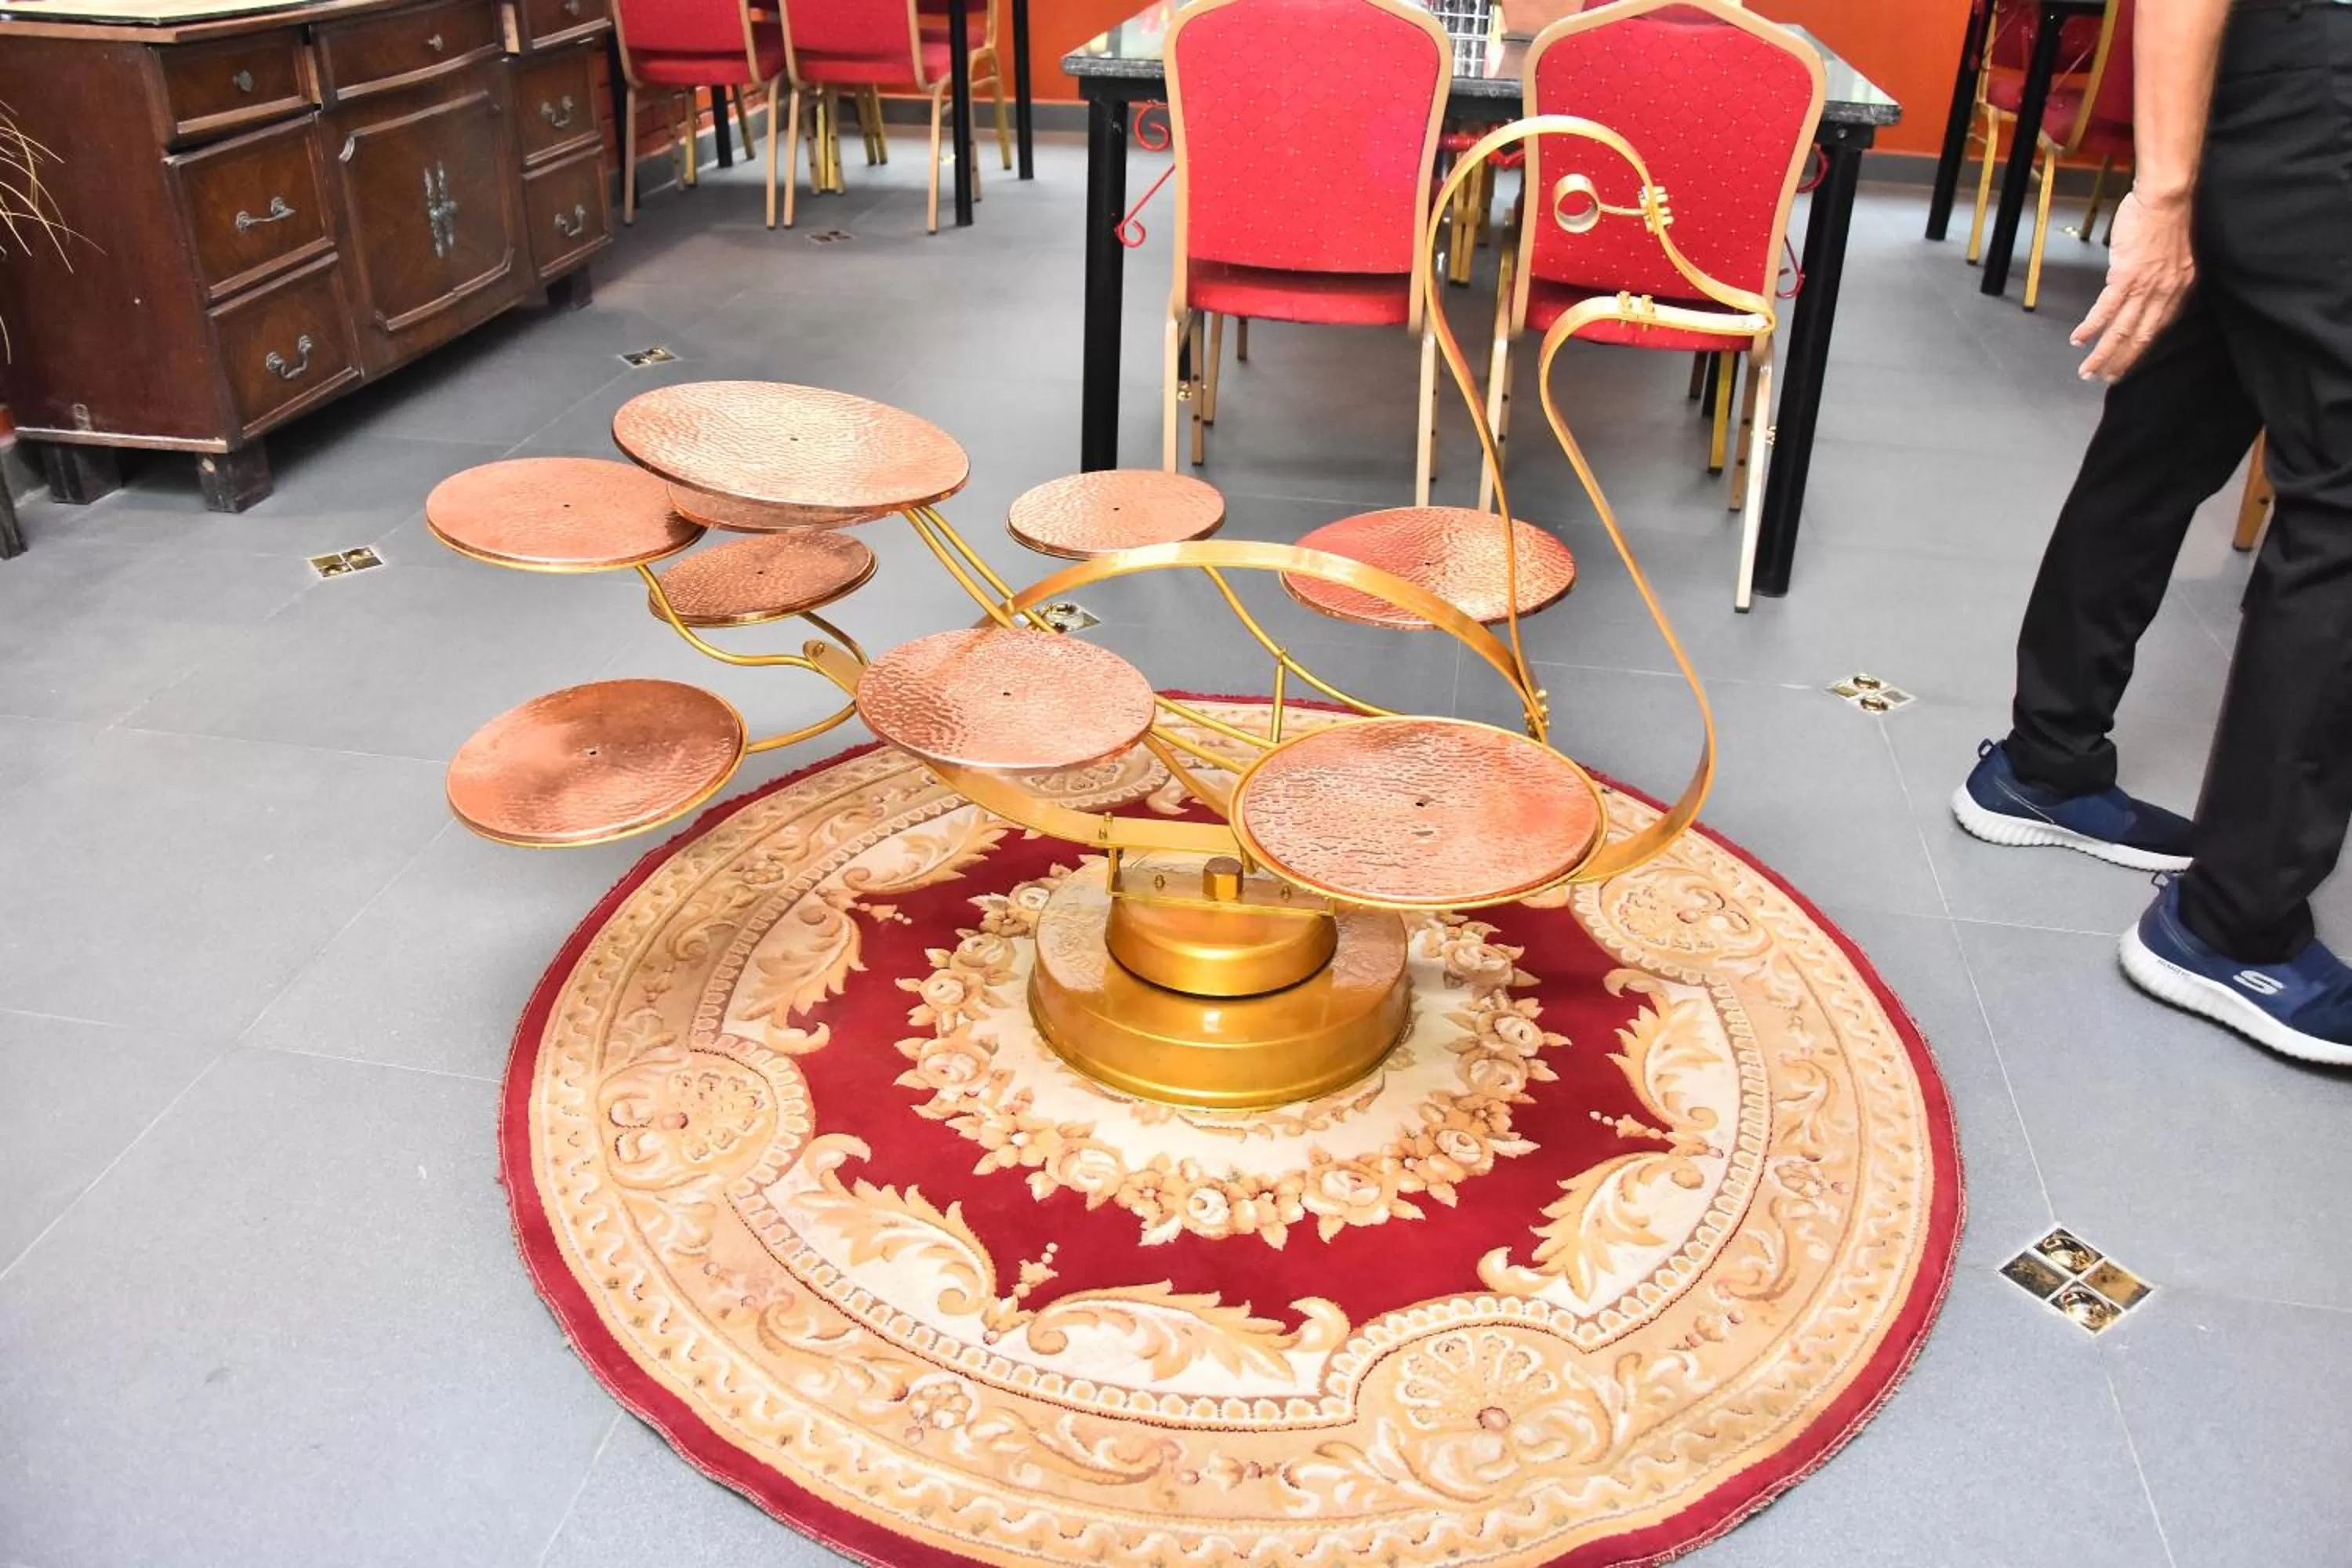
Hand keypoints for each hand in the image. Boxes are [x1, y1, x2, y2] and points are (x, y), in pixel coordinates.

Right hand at [2072, 190, 2195, 382]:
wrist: (2165, 197)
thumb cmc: (2166, 217)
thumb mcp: (2174, 252)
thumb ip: (2162, 275)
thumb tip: (2144, 287)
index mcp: (2179, 287)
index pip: (2158, 327)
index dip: (2141, 349)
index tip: (2128, 363)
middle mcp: (2166, 292)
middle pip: (2140, 336)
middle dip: (2122, 362)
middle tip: (2106, 379)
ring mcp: (2146, 286)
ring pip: (2122, 330)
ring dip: (2104, 354)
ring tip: (2089, 371)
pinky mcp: (2126, 277)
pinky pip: (2106, 310)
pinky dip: (2091, 329)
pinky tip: (2079, 341)